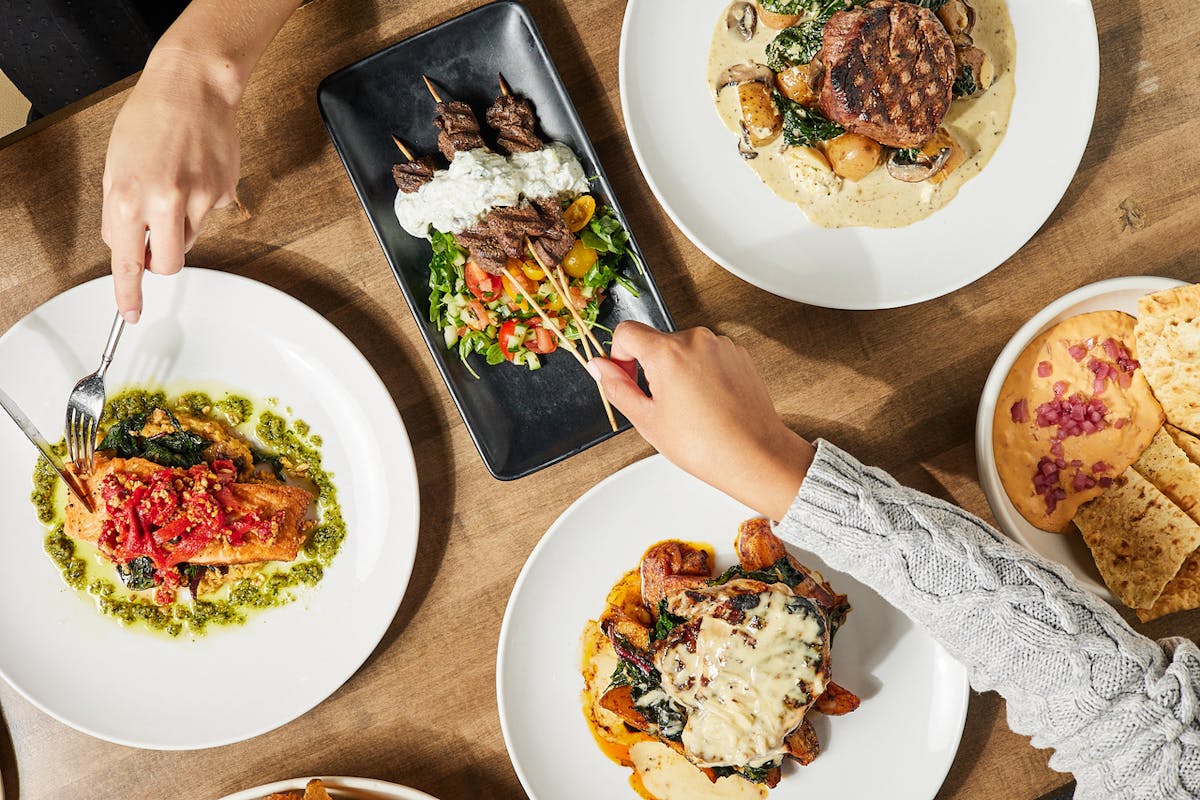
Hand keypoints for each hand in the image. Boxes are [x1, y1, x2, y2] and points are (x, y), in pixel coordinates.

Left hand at [102, 48, 239, 322]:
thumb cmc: (150, 119)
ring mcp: (196, 200)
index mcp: (125, 197)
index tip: (131, 312)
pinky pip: (210, 216)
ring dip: (181, 225)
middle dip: (161, 260)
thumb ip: (122, 213)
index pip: (125, 263)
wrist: (191, 88)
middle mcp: (161, 202)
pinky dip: (203, 203)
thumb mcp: (116, 167)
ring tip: (176, 185)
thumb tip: (130, 248)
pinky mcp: (223, 193)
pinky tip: (197, 173)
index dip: (128, 292)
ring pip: (189, 240)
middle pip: (165, 265)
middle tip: (157, 243)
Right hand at [587, 323, 815, 520]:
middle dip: (651, 369)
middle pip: (657, 342)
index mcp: (668, 352)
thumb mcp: (647, 420)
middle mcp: (696, 339)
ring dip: (678, 371)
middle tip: (661, 406)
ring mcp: (721, 345)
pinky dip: (702, 373)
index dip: (619, 356)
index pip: (626, 332)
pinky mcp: (739, 355)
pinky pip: (708, 356)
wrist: (755, 455)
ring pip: (684, 350)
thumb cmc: (705, 445)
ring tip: (690, 409)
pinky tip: (709, 404)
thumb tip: (599, 367)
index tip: (626, 377)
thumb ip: (616, 387)